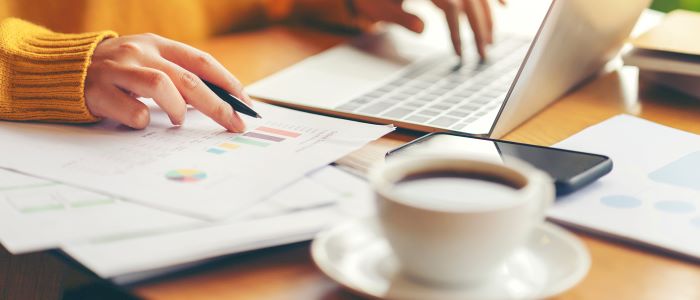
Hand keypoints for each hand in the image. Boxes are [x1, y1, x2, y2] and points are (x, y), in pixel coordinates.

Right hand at [86, 33, 250, 131]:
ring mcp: (118, 70)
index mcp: (156, 44)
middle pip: (189, 79)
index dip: (227, 82)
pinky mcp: (98, 91)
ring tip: (178, 120)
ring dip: (178, 109)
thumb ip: (176, 75)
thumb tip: (218, 102)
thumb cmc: (115, 71)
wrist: (60, 69)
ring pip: (162, 87)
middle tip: (235, 124)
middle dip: (218, 105)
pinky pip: (133, 112)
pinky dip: (143, 122)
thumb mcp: (146, 61)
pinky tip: (138, 121)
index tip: (245, 103)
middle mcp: (139, 52)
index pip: (201, 61)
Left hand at [352, 0, 504, 58]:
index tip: (460, 55)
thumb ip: (400, 16)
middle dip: (480, 29)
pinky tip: (504, 6)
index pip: (452, 7)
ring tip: (491, 41)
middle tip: (484, 56)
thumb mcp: (378, 6)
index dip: (457, 32)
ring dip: (487, 16)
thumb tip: (423, 29)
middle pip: (469, 1)